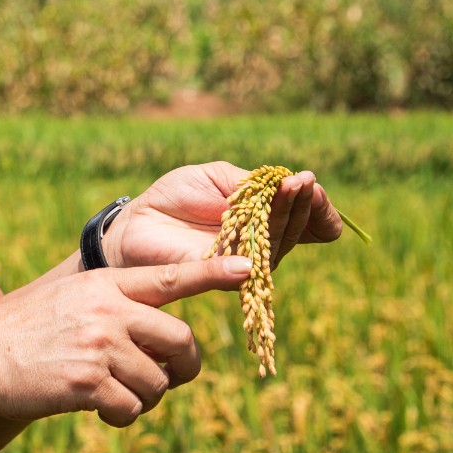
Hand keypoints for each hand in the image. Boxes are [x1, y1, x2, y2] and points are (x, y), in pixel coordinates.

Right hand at [0, 256, 250, 426]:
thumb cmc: (27, 332)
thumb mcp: (74, 300)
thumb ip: (117, 308)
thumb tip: (166, 343)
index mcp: (106, 285)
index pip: (169, 277)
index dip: (212, 273)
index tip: (247, 268)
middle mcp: (107, 310)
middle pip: (180, 340)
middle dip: (183, 366)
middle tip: (168, 377)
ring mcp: (98, 346)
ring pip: (158, 382)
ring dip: (146, 398)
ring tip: (116, 396)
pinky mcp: (87, 384)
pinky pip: (132, 408)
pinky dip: (122, 417)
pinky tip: (99, 411)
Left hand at [105, 162, 342, 270]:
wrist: (138, 219)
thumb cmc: (176, 197)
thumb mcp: (220, 178)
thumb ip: (255, 183)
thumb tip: (298, 183)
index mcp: (262, 221)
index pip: (303, 219)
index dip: (314, 204)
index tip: (310, 182)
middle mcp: (259, 246)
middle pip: (295, 230)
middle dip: (302, 203)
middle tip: (304, 181)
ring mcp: (243, 263)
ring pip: (277, 243)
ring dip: (288, 214)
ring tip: (292, 187)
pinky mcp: (221, 275)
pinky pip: (250, 260)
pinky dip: (263, 237)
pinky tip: (268, 216)